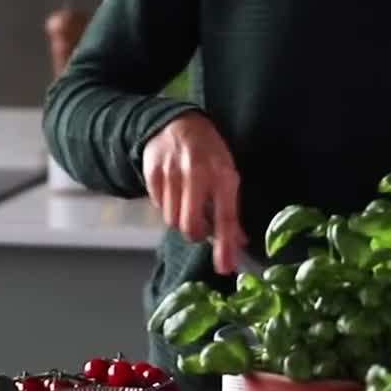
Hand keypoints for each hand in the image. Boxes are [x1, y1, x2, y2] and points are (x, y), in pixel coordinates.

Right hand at [142, 112, 247, 275]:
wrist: (177, 123)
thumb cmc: (209, 153)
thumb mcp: (227, 175)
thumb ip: (230, 209)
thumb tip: (238, 243)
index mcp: (222, 175)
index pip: (225, 217)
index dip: (225, 246)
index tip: (225, 267)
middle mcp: (198, 174)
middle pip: (190, 225)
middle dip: (194, 233)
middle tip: (199, 226)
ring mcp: (172, 173)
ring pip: (171, 219)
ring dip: (179, 218)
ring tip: (186, 201)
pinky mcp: (152, 173)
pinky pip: (157, 205)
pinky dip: (166, 205)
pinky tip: (173, 191)